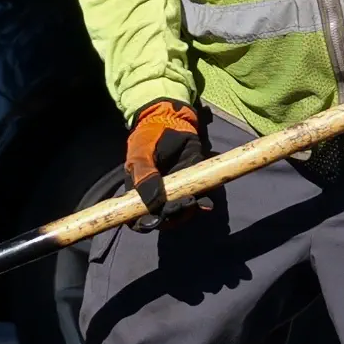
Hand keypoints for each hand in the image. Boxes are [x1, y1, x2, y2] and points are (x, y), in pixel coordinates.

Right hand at [123, 97, 208, 226]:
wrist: (172, 120)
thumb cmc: (150, 138)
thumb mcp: (140, 155)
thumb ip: (145, 178)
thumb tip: (154, 204)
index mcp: (139, 192)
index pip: (138, 217)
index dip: (144, 224)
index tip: (153, 222)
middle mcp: (157, 195)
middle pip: (162, 218)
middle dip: (171, 216)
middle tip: (179, 205)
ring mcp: (177, 191)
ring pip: (181, 212)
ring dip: (187, 211)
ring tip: (191, 201)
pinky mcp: (194, 183)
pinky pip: (199, 199)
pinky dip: (203, 204)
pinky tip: (205, 205)